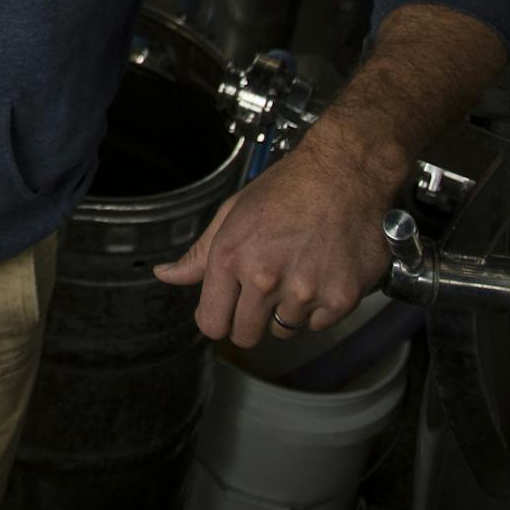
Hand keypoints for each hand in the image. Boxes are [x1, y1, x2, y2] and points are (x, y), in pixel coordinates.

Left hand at [152, 141, 392, 347]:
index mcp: (231, 256)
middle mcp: (264, 278)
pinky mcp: (339, 299)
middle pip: (245, 336)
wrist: (344, 174)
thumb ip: (199, 253)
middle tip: (264, 291)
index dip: (217, 320)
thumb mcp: (233, 212)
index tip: (225, 311)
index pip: (211, 323)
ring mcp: (304, 291)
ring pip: (284, 330)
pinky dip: (319, 307)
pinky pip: (319, 325)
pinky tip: (321, 272)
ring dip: (287, 310)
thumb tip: (165, 275)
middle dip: (250, 320)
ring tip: (297, 270)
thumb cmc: (288, 188)